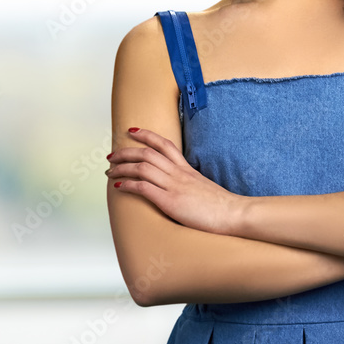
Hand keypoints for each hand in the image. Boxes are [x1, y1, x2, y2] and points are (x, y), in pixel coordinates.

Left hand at [107, 127, 244, 235]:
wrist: (232, 213)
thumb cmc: (220, 206)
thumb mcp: (203, 187)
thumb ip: (190, 184)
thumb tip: (181, 188)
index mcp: (186, 168)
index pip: (164, 144)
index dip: (146, 135)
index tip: (132, 131)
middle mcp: (178, 173)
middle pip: (147, 153)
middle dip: (126, 152)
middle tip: (112, 155)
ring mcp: (174, 186)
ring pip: (142, 167)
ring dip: (122, 168)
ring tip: (110, 171)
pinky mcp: (170, 201)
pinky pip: (144, 187)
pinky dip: (128, 184)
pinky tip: (119, 187)